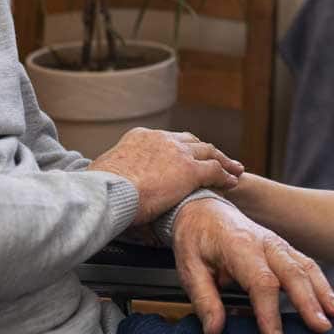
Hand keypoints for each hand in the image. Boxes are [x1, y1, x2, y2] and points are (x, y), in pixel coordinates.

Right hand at [86, 128, 242, 223]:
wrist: (106, 191)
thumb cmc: (99, 190)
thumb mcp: (107, 177)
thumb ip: (119, 182)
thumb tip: (118, 196)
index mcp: (140, 138)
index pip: (168, 141)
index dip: (181, 149)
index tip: (187, 157)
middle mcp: (161, 139)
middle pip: (191, 141)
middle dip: (206, 151)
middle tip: (217, 158)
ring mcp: (177, 153)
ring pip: (208, 152)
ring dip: (223, 161)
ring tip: (233, 169)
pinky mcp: (189, 170)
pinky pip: (214, 171)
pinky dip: (225, 176)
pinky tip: (232, 183)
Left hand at [171, 197, 333, 333]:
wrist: (202, 206)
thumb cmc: (194, 239)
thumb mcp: (188, 268)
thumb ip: (203, 300)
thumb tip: (215, 332)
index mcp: (239, 246)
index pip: (261, 282)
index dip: (270, 314)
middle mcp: (264, 242)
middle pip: (292, 272)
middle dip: (309, 301)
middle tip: (322, 328)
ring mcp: (277, 243)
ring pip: (306, 266)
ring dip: (323, 292)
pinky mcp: (284, 248)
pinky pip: (307, 264)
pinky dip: (322, 284)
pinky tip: (333, 304)